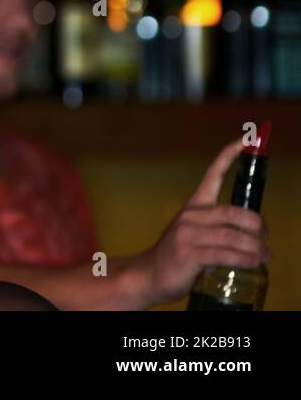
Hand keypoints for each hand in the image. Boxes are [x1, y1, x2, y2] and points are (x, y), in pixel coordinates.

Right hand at [130, 138, 269, 305]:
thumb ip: (219, 229)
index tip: (247, 139)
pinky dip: (245, 260)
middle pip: (235, 213)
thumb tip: (253, 235)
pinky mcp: (190, 254)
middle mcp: (191, 216)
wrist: (149, 274)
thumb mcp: (196, 235)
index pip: (212, 174)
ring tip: (264, 257)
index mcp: (193, 206)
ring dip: (256, 249)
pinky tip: (253, 263)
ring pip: (234, 236)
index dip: (229, 155)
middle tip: (265, 239)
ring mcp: (188, 235)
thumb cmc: (179, 256)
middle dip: (258, 226)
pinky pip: (226, 255)